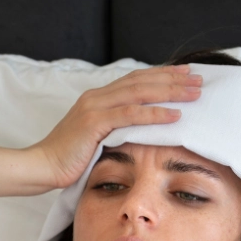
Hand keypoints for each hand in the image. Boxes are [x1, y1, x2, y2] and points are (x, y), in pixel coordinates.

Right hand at [30, 65, 201, 189]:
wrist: (41, 167)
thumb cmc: (68, 160)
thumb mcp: (95, 141)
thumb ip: (115, 131)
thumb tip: (140, 134)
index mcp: (98, 98)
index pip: (136, 80)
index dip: (162, 75)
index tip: (185, 73)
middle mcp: (97, 96)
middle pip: (142, 81)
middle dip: (173, 79)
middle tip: (199, 79)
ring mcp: (94, 107)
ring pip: (140, 93)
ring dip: (170, 92)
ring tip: (194, 93)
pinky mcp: (93, 123)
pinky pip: (130, 114)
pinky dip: (154, 113)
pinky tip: (175, 115)